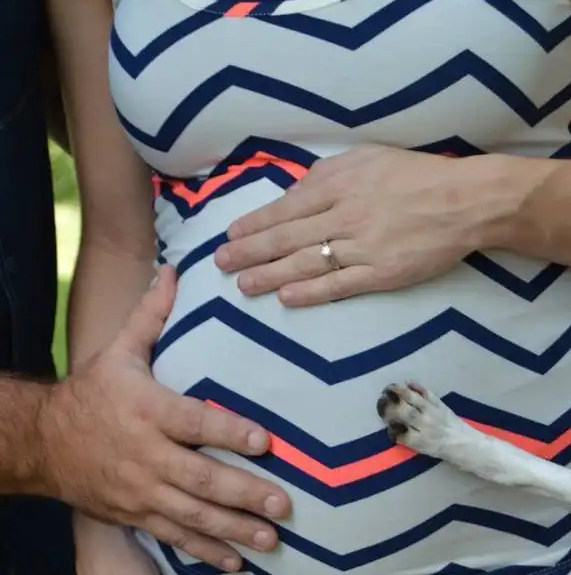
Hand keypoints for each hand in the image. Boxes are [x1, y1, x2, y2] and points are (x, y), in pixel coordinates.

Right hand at [39, 266, 290, 571]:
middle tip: (283, 502)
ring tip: (271, 538)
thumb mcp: (119, 349)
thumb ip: (151, 313)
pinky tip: (236, 562)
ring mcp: (140, 490)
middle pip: (199, 478)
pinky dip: (204, 551)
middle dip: (243, 493)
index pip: (194, 422)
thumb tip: (172, 268)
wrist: (43, 441)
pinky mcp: (135, 513)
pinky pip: (173, 535)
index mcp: (146, 409)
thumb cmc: (92, 391)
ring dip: (232, 528)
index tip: (267, 441)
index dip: (229, 432)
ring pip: (191, 515)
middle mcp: (146, 454)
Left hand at [216, 145, 501, 305]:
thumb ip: (327, 175)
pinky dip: (311, 292)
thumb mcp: (367, 158)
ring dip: (270, 275)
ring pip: (306, 263)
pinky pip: (339, 284)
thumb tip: (294, 194)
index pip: (285, 208)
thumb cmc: (414, 174)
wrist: (464, 200)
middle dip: (250, 251)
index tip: (232, 235)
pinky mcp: (382, 273)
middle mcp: (345, 215)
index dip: (255, 223)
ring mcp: (363, 247)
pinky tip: (286, 298)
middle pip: (287, 237)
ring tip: (244, 285)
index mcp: (339, 183)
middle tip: (222, 264)